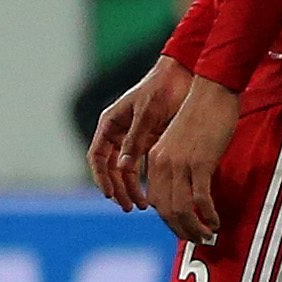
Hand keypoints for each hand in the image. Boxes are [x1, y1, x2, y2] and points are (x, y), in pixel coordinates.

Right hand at [86, 54, 191, 212]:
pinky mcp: (149, 141)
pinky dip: (145, 180)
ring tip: (142, 205)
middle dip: (118, 188)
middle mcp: (118, 132)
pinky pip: (142, 166)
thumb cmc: (162, 88)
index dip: (101, 177)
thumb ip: (135, 140)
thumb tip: (122, 168)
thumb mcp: (147, 113)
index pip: (97, 156)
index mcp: (110, 123)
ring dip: (131, 188)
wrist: (184, 75)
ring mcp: (133, 138)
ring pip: (125, 170)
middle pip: (110, 168)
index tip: (110, 195)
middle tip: (129, 207)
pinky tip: (153, 192)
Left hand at [146, 76, 240, 246]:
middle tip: (198, 239)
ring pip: (181, 209)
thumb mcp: (181, 143)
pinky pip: (200, 199)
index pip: (156, 201)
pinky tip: (215, 221)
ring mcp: (179, 164)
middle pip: (166, 210)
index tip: (183, 229)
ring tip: (207, 235)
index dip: (170, 220)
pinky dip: (207, 215)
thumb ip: (178, 165)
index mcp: (155, 159)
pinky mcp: (199, 162)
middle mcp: (162, 164)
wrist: (211, 92)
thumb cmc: (202, 116)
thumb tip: (188, 192)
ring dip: (194, 228)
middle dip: (181, 230)